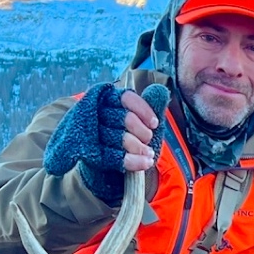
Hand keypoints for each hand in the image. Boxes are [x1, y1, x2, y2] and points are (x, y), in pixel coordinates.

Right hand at [42, 83, 166, 199]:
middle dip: (143, 132)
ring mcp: (92, 133)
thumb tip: (161, 90)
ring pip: (122, 138)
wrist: (92, 156)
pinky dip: (133, 161)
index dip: (144, 110)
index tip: (154, 123)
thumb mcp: (131, 115)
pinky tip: (146, 163)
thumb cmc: (117, 131)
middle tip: (148, 139)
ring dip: (140, 148)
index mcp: (107, 98)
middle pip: (126, 119)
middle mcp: (97, 112)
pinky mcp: (91, 152)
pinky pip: (114, 157)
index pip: (127, 98)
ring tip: (149, 154)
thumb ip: (145, 104)